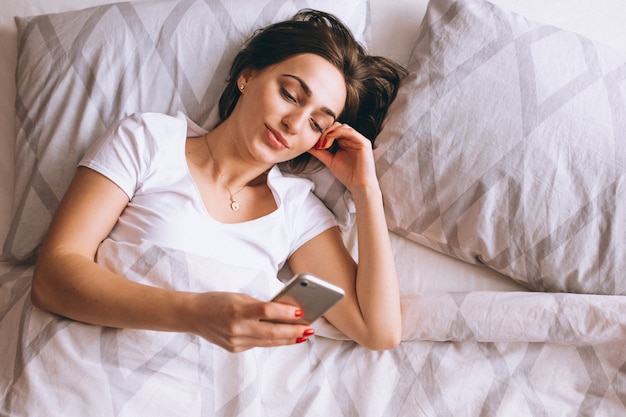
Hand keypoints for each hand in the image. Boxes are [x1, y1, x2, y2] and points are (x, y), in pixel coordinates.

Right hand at [185, 292, 314, 351]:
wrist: (192, 315)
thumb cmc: (217, 301)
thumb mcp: (238, 296)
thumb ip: (259, 304)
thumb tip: (284, 311)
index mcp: (237, 308)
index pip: (267, 311)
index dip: (286, 313)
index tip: (301, 312)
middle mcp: (236, 327)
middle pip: (271, 331)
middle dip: (293, 332)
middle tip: (309, 329)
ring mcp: (235, 340)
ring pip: (268, 342)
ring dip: (287, 339)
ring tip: (302, 335)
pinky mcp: (234, 349)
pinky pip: (258, 345)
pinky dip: (272, 341)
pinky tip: (285, 338)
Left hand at [308, 123, 378, 194]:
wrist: (359, 185)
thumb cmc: (347, 175)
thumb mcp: (329, 160)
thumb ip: (319, 152)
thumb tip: (307, 146)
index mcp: (345, 142)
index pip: (332, 130)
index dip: (322, 133)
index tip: (314, 142)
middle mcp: (352, 139)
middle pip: (337, 126)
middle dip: (325, 132)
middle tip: (319, 143)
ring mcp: (358, 140)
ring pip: (343, 127)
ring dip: (330, 132)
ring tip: (324, 144)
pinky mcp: (364, 142)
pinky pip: (350, 132)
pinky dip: (339, 132)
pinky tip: (330, 137)